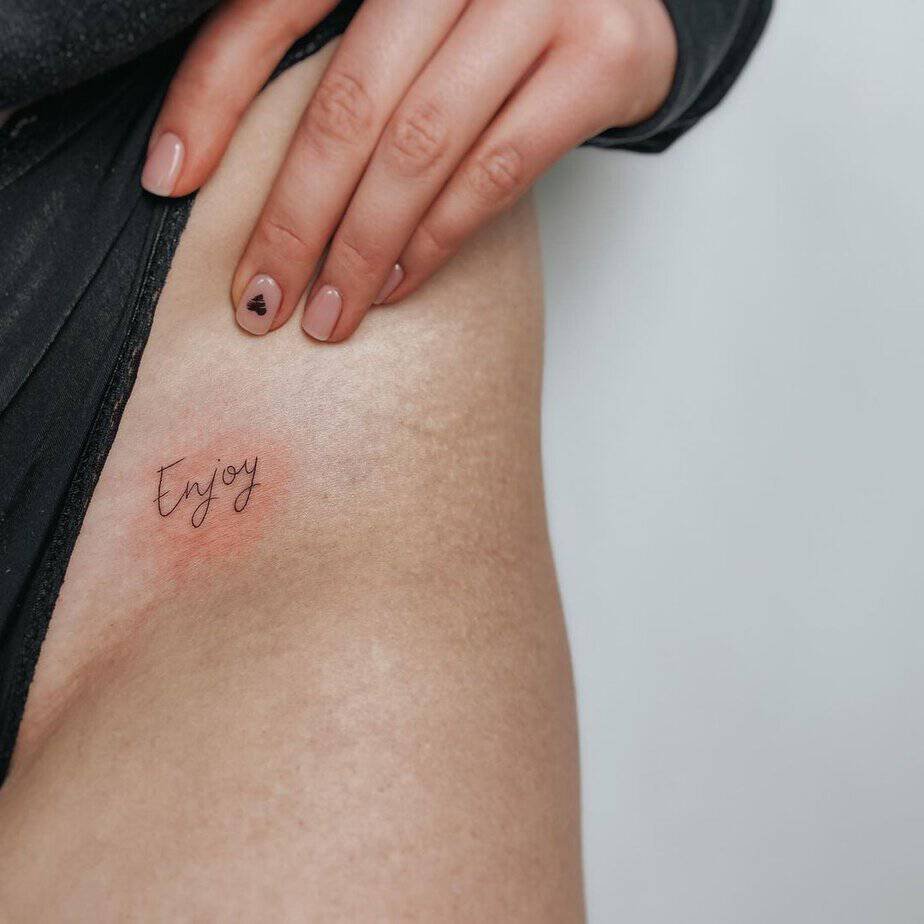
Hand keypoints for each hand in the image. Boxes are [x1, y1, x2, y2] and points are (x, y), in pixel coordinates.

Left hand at [144, 0, 676, 341]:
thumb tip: (191, 158)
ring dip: (365, 249)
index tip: (168, 182)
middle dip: (296, 217)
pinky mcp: (597, 59)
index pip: (269, 11)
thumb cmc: (483, 13)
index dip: (208, 98)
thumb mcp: (396, 17)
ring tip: (328, 315)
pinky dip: (438, 239)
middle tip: (261, 301)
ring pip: (422, 146)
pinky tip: (399, 284)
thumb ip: (316, 56)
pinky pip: (497, 170)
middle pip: (349, 99)